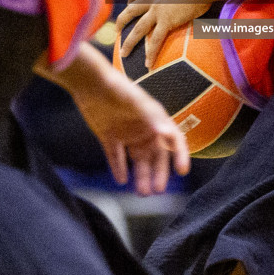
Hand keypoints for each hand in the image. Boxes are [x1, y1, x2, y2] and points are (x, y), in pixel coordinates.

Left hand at [69, 64, 191, 194]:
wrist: (91, 82)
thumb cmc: (119, 89)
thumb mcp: (139, 104)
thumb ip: (153, 120)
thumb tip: (169, 135)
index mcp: (156, 119)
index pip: (174, 140)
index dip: (180, 155)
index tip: (183, 171)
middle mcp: (144, 128)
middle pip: (156, 155)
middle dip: (159, 173)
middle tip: (158, 190)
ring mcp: (127, 133)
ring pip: (137, 159)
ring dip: (141, 175)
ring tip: (141, 192)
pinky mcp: (109, 136)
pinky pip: (116, 156)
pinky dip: (118, 168)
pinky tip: (121, 180)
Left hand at [114, 0, 211, 67]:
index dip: (132, 2)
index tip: (129, 6)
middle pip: (131, 11)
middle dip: (121, 21)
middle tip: (116, 31)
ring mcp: (157, 10)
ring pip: (138, 29)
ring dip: (129, 43)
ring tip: (123, 53)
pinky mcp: (166, 21)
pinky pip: (155, 41)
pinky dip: (150, 54)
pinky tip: (148, 65)